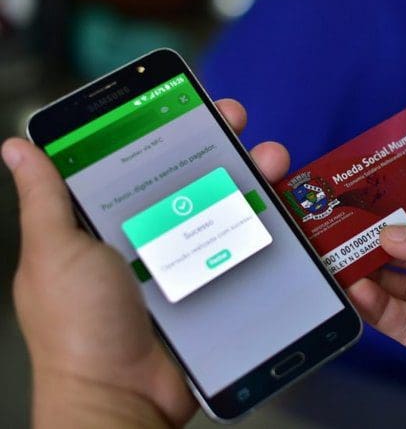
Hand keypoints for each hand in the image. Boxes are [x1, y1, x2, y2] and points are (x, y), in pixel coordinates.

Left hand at [4, 99, 289, 427]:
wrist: (123, 399)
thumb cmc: (78, 331)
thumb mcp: (56, 255)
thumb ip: (45, 199)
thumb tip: (17, 147)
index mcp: (108, 222)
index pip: (140, 158)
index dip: (165, 125)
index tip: (187, 101)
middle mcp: (153, 233)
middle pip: (193, 172)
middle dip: (220, 140)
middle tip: (238, 121)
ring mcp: (190, 258)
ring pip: (229, 203)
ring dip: (254, 174)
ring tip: (271, 161)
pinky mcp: (218, 282)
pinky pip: (247, 244)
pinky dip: (268, 221)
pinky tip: (283, 204)